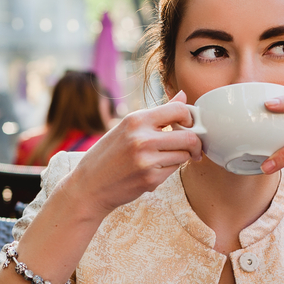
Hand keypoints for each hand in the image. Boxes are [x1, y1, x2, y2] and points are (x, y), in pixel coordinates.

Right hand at [64, 91, 202, 216]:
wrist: (88, 186)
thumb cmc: (106, 156)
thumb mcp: (126, 128)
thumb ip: (157, 114)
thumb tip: (183, 96)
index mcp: (136, 120)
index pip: (178, 110)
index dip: (190, 117)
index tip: (189, 125)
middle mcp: (142, 138)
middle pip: (189, 137)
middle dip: (195, 143)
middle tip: (192, 148)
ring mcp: (147, 160)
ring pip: (184, 155)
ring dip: (181, 157)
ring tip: (165, 159)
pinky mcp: (150, 180)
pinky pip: (174, 170)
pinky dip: (168, 170)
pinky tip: (151, 171)